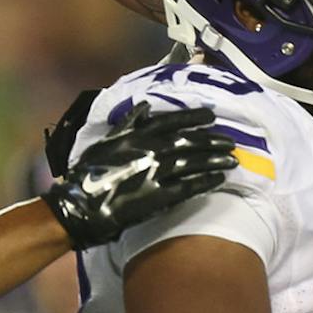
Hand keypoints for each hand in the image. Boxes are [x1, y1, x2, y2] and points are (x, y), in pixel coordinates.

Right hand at [44, 103, 236, 247]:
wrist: (81, 206)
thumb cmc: (91, 173)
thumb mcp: (106, 141)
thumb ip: (128, 123)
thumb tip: (145, 106)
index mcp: (136, 136)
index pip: (170, 121)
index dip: (192, 117)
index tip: (211, 116)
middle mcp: (149, 151)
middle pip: (188, 142)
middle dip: (212, 140)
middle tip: (229, 141)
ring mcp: (155, 173)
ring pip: (193, 163)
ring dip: (214, 160)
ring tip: (232, 159)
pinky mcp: (158, 196)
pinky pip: (188, 187)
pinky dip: (206, 182)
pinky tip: (220, 179)